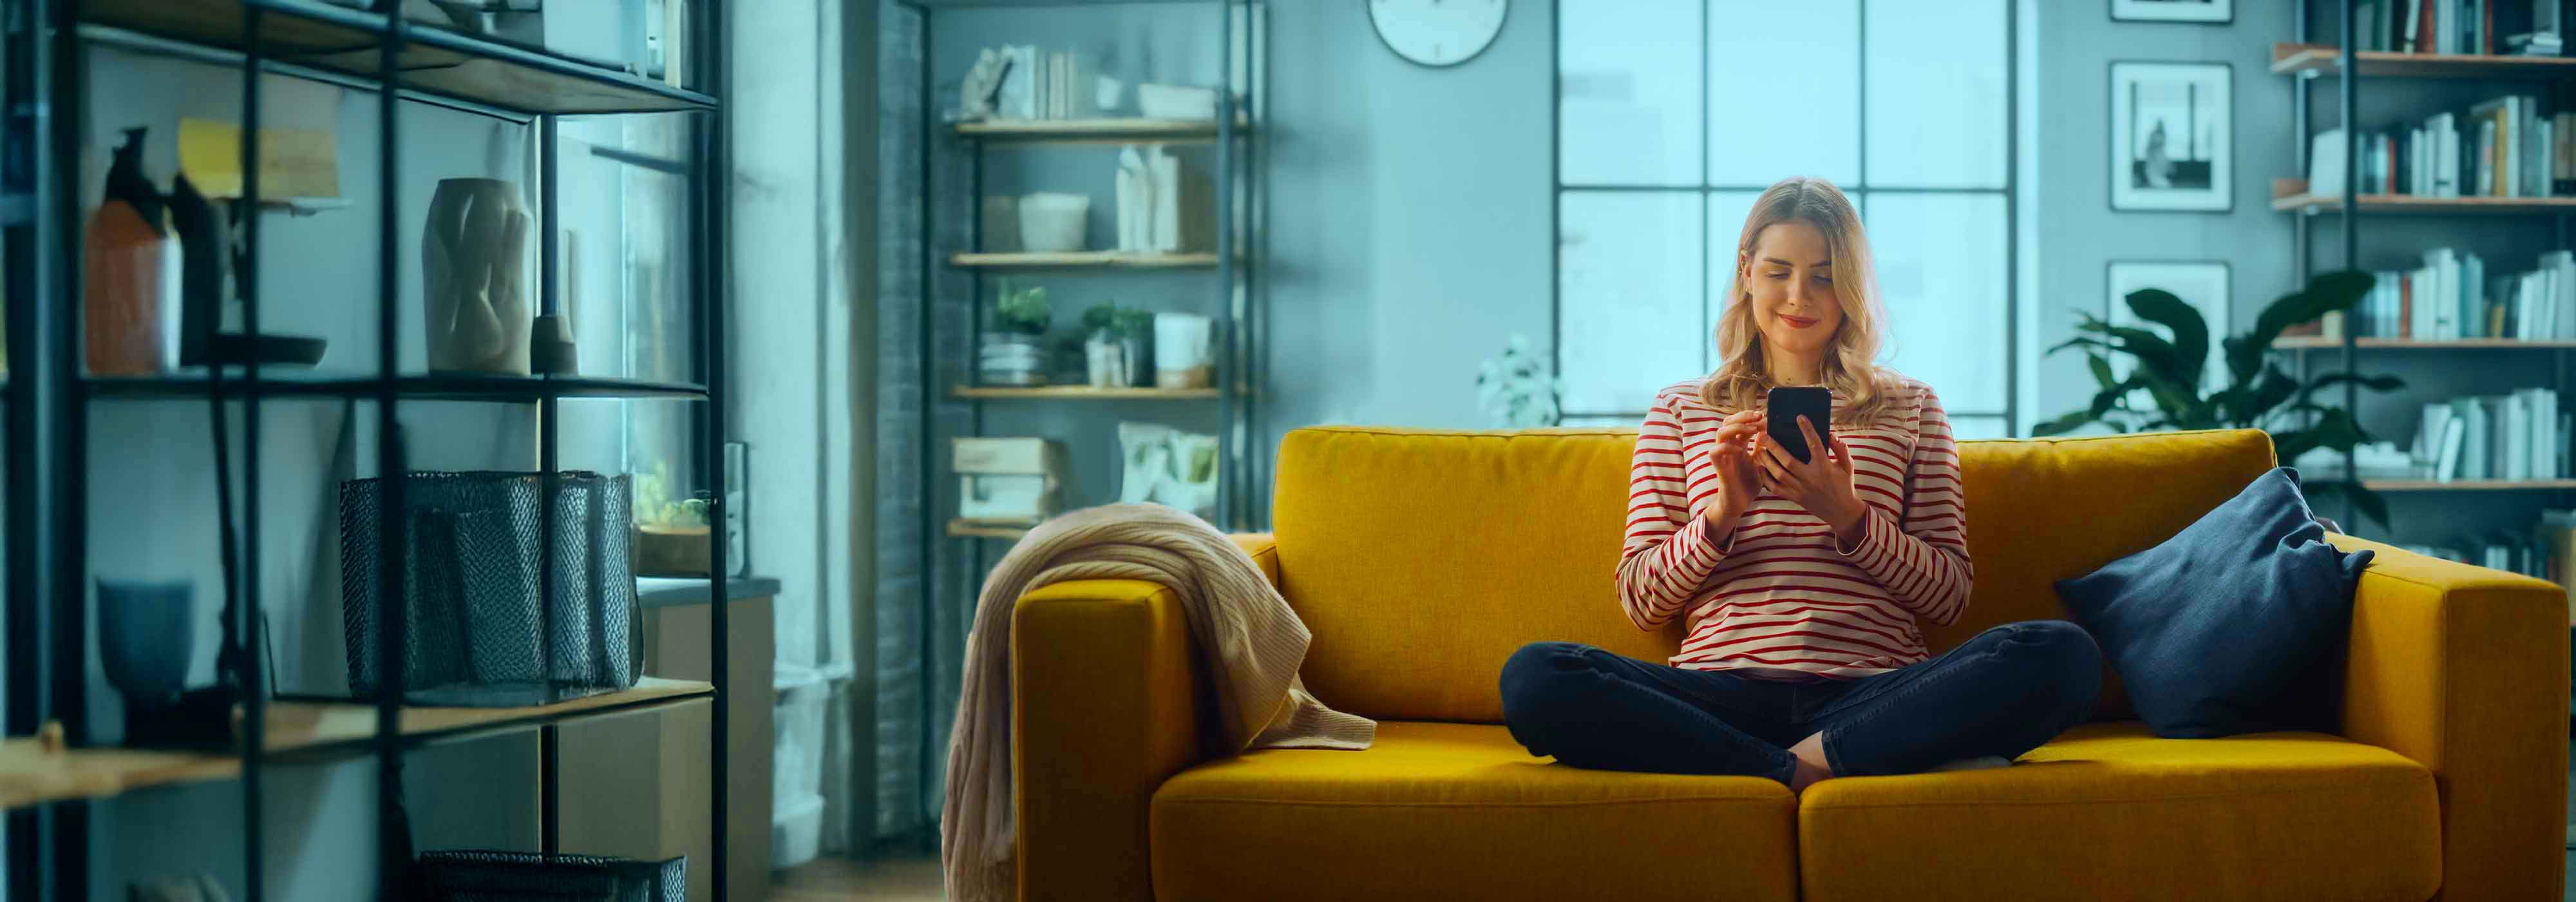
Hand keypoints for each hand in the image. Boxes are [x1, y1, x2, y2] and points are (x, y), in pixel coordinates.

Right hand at [1704, 409, 1763, 521]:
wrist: (1739, 504)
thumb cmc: (1749, 485)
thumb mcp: (1760, 464)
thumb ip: (1761, 450)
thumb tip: (1767, 434)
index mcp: (1738, 446)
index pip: (1740, 423)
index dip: (1751, 417)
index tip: (1765, 415)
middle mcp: (1728, 448)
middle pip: (1728, 422)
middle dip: (1743, 416)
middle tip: (1759, 415)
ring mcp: (1722, 457)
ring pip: (1721, 432)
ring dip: (1737, 428)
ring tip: (1752, 429)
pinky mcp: (1719, 467)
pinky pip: (1715, 451)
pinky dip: (1726, 447)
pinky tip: (1740, 449)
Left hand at [1758, 417, 1866, 543]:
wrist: (1842, 512)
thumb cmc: (1845, 485)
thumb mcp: (1848, 466)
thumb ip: (1841, 449)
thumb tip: (1831, 435)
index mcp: (1824, 467)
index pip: (1815, 444)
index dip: (1807, 430)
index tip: (1800, 417)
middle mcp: (1811, 478)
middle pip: (1787, 460)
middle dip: (1773, 446)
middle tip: (1762, 434)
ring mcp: (1801, 489)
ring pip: (1778, 474)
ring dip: (1766, 460)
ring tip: (1758, 448)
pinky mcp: (1794, 498)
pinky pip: (1775, 488)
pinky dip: (1765, 478)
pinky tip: (1760, 467)